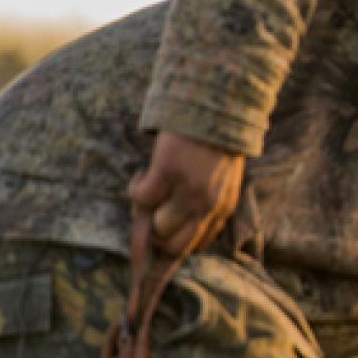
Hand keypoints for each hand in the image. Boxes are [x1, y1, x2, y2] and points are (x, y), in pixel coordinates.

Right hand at [128, 131, 245, 254]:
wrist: (218, 109)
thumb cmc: (217, 146)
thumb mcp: (223, 183)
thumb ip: (208, 205)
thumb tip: (176, 226)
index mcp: (222, 210)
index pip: (196, 247)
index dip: (172, 248)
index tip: (156, 241)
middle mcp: (207, 206)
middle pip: (175, 247)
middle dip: (156, 237)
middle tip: (150, 211)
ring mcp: (188, 191)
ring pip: (158, 228)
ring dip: (145, 212)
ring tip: (148, 189)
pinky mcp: (168, 172)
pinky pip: (142, 197)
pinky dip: (135, 188)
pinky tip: (142, 174)